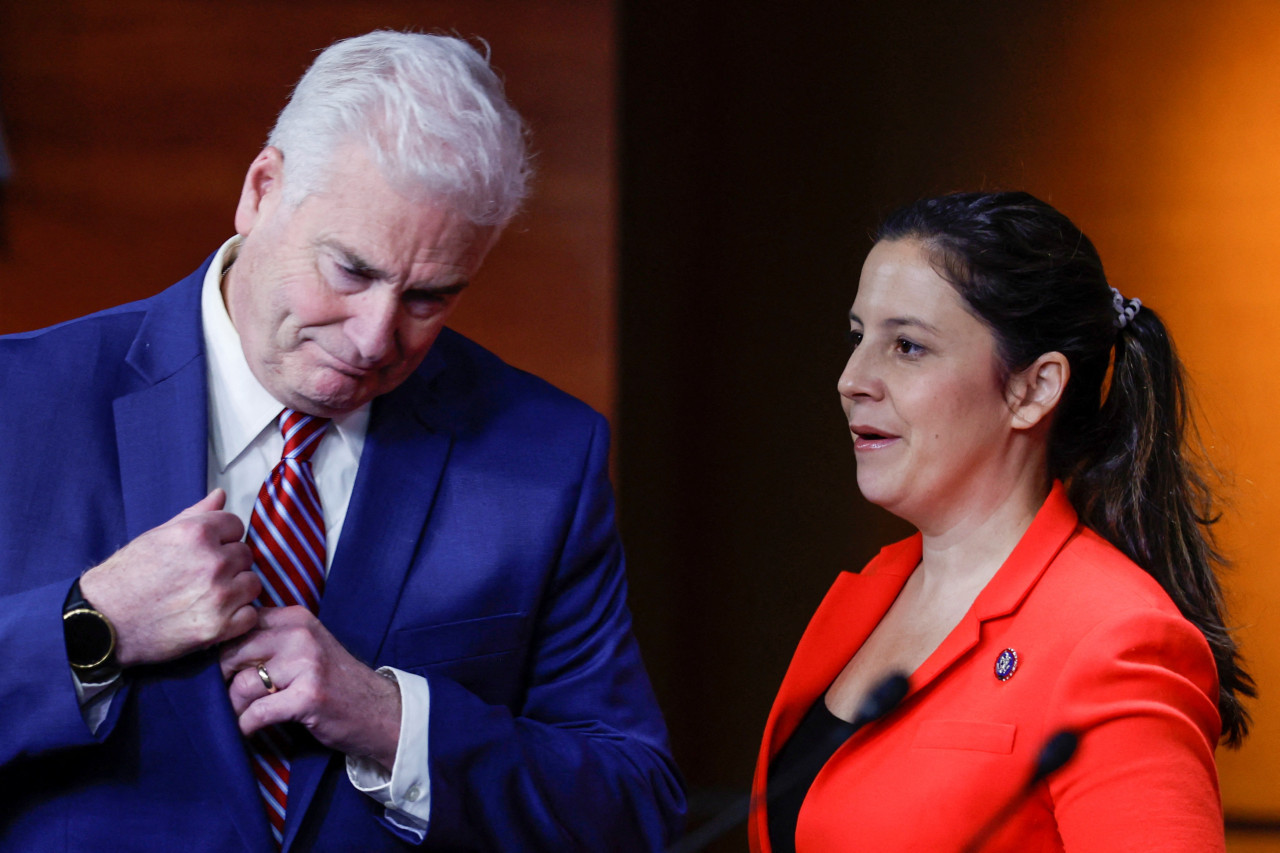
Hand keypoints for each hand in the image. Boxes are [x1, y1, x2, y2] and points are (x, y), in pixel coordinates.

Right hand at [79, 489, 260, 667]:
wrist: (101, 622)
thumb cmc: (125, 578)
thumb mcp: (157, 536)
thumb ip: (195, 515)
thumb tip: (220, 495)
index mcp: (196, 534)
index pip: (236, 525)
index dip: (223, 538)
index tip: (209, 550)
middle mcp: (212, 562)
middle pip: (245, 555)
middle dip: (229, 564)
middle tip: (203, 576)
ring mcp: (218, 595)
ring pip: (252, 584)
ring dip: (237, 590)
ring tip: (211, 596)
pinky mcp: (218, 627)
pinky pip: (250, 616)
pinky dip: (237, 618)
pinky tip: (216, 615)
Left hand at [220, 607, 401, 770]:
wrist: (378, 710)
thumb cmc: (334, 681)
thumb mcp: (305, 647)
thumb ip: (270, 640)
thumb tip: (214, 651)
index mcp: (296, 618)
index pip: (239, 625)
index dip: (221, 650)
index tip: (221, 672)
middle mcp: (300, 634)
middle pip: (233, 653)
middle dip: (222, 681)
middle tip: (224, 698)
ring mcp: (306, 664)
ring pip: (243, 685)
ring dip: (234, 709)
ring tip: (239, 717)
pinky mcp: (308, 696)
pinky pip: (257, 713)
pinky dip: (246, 726)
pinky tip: (249, 730)